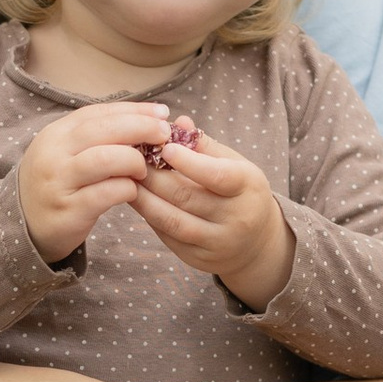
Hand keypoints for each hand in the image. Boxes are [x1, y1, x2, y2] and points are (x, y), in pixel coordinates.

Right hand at [16, 100, 176, 262]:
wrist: (25, 226)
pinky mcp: (69, 211)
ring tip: (144, 169)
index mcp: (56, 133)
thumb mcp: (67, 152)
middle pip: (104, 130)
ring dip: (134, 160)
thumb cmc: (58, 184)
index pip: (99, 112)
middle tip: (164, 134)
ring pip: (105, 159)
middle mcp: (54, 153)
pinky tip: (132, 191)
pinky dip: (127, 189)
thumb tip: (148, 119)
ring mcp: (59, 182)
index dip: (134, 110)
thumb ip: (99, 136)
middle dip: (141, 128)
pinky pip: (107, 193)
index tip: (162, 112)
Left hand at [130, 123, 296, 305]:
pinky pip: (167, 236)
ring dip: (144, 199)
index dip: (189, 162)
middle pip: (187, 197)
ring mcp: (217, 243)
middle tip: (130, 158)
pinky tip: (136, 199)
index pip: (218, 175)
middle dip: (153, 177)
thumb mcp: (233, 164)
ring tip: (126, 178)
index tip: (163, 147)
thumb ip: (205, 145)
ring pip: (172, 221)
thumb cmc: (239, 191)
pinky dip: (149, 216)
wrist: (256, 243)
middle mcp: (237, 218)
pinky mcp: (198, 259)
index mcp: (248, 187)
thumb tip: (178, 121)